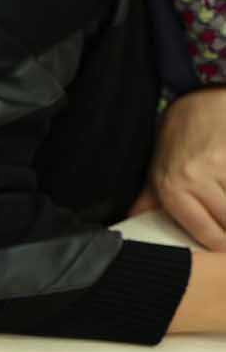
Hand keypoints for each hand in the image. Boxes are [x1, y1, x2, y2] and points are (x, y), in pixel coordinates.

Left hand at [137, 87, 225, 250]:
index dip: (221, 244)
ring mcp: (222, 164)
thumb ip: (149, 203)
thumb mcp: (157, 173)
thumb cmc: (177, 142)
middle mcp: (196, 178)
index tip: (225, 248)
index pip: (207, 232)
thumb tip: (135, 227)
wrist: (200, 103)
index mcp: (172, 189)